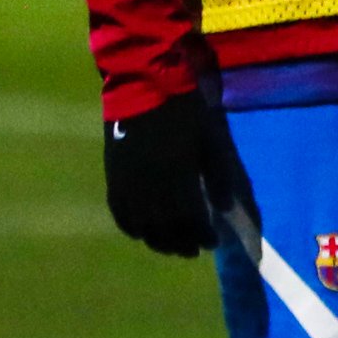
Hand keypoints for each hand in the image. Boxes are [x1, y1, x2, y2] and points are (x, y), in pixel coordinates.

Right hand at [104, 97, 235, 257]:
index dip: (202, 235)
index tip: (212, 242)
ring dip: (157, 241)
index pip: (190, 220)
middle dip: (181, 244)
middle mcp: (151, 186)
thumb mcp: (211, 141)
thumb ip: (219, 176)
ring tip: (172, 247)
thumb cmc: (185, 112)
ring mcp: (128, 182)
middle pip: (165, 228)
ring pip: (141, 225)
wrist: (143, 86)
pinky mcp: (113, 176)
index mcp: (178, 177)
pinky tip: (142, 234)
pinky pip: (119, 211)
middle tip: (193, 251)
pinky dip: (131, 227)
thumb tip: (224, 209)